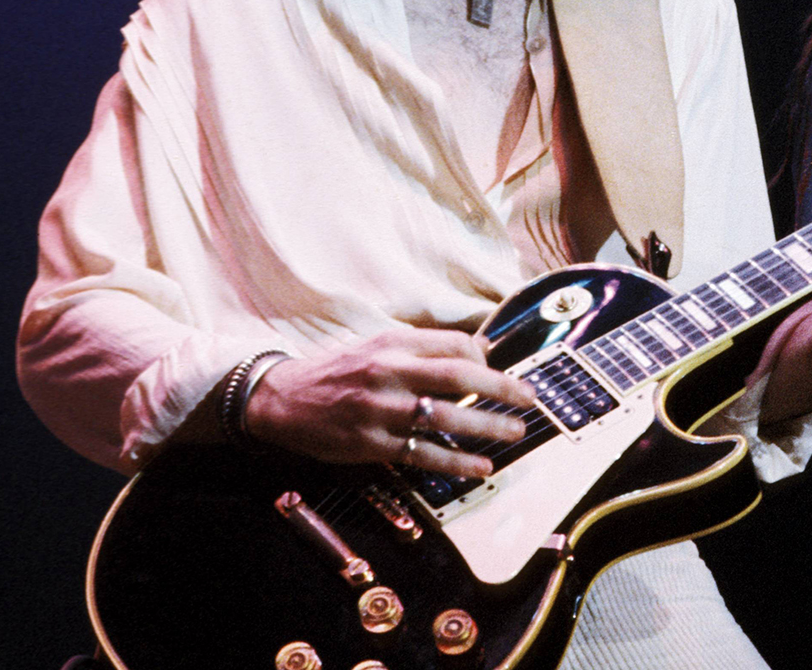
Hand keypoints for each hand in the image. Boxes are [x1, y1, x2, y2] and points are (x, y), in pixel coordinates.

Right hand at [244, 329, 538, 478]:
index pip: (452, 344)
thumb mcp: (376, 345)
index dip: (484, 357)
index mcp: (392, 344)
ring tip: (515, 432)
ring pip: (445, 417)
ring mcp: (380, 410)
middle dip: (501, 387)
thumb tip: (478, 351)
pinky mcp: (372, 444)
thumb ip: (422, 348)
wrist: (281, 399)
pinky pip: (423, 454)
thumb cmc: (337, 371)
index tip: (502, 370)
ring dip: (486, 426)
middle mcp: (388, 372)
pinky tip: (481, 467)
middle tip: (530, 398)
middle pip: (457, 375)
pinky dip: (456, 462)